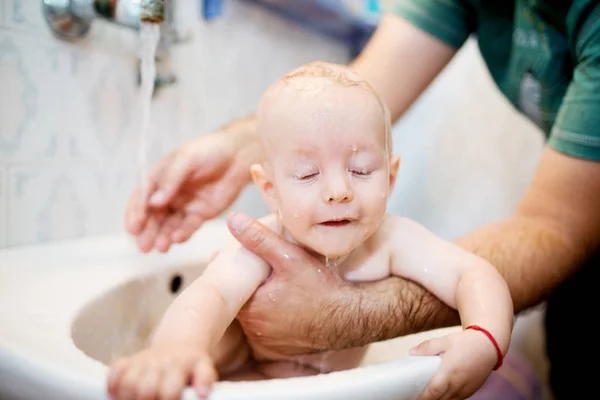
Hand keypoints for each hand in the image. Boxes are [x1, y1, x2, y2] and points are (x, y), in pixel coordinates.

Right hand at [107, 343, 216, 399]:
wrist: (179, 346)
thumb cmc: (191, 365)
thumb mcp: (204, 367)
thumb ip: (205, 378)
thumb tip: (203, 394)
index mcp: (179, 367)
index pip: (170, 391)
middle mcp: (159, 363)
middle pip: (145, 389)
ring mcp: (142, 362)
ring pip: (127, 382)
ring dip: (127, 396)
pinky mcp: (128, 362)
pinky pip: (114, 371)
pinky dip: (112, 384)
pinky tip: (117, 395)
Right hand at [125, 116, 260, 252]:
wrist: (238, 156)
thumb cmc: (209, 151)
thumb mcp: (186, 160)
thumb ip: (171, 180)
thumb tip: (153, 202)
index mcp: (160, 178)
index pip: (142, 197)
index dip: (136, 213)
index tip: (133, 229)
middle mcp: (169, 194)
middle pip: (154, 216)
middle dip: (147, 232)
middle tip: (143, 247)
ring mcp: (184, 205)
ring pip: (169, 224)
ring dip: (163, 237)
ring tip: (161, 248)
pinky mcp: (200, 214)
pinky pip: (188, 226)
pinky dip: (182, 234)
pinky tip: (177, 239)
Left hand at [226, 212, 351, 357]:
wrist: (348, 318)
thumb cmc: (320, 289)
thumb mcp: (289, 257)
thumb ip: (259, 238)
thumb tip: (233, 220)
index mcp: (250, 306)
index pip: (228, 286)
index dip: (234, 272)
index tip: (243, 261)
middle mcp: (253, 327)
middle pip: (240, 301)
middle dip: (247, 286)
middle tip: (261, 272)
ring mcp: (266, 340)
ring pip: (253, 315)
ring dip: (259, 302)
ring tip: (273, 286)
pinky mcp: (279, 347)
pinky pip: (266, 329)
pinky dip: (271, 317)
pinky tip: (284, 305)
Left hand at [409, 329, 498, 399]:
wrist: (489, 346)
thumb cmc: (466, 343)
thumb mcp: (444, 341)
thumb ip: (427, 347)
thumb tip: (412, 353)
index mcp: (449, 372)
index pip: (434, 391)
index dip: (423, 398)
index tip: (414, 397)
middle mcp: (458, 384)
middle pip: (439, 399)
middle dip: (428, 399)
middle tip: (417, 395)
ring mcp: (465, 390)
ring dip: (438, 399)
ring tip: (428, 393)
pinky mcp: (470, 391)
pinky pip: (456, 399)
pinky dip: (447, 398)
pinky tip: (441, 393)